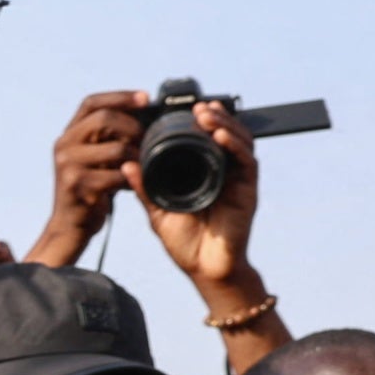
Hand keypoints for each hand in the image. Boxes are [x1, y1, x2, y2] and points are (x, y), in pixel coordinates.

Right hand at [30, 89, 149, 263]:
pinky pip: (116, 176)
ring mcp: (68, 166)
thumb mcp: (97, 157)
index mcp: (69, 134)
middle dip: (133, 126)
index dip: (120, 96)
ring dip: (137, 156)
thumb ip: (111, 138)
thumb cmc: (91, 188)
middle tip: (148, 138)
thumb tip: (147, 116)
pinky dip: (132, 179)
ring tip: (146, 164)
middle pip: (104, 119)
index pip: (92, 102)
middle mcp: (64, 145)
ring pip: (115, 148)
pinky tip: (136, 183)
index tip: (146, 98)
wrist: (70, 225)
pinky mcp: (77, 186)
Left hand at [134, 98, 263, 300]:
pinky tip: (221, 136)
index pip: (205, 141)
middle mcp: (224, 172)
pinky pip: (246, 162)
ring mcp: (238, 180)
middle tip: (198, 107)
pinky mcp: (249, 190)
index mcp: (204, 173)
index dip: (198, 124)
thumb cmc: (184, 241)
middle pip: (226, 134)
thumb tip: (126, 164)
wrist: (204, 268)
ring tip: (208, 114)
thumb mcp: (158, 211)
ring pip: (239, 142)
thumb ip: (145, 188)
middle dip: (214, 117)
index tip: (183, 111)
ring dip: (225, 125)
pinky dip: (235, 146)